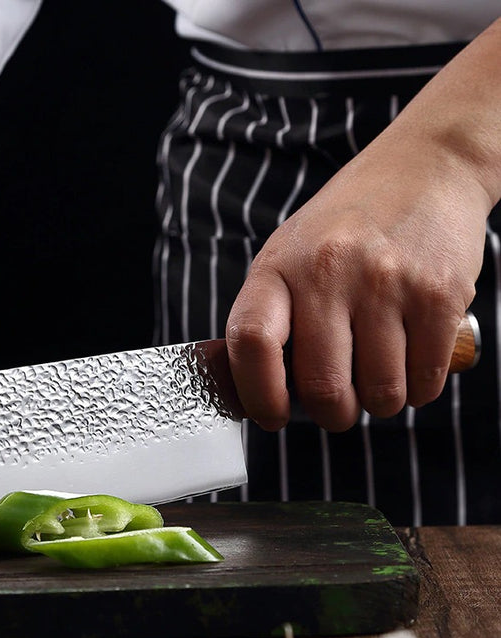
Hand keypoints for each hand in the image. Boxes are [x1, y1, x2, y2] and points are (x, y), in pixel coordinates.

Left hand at [226, 139, 485, 431]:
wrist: (424, 169)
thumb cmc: (344, 227)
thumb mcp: (289, 256)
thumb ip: (272, 318)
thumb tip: (260, 396)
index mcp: (279, 267)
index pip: (252, 341)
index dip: (258, 393)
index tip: (271, 415)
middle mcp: (328, 273)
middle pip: (323, 387)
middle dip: (332, 415)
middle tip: (337, 406)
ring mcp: (386, 283)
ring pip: (380, 395)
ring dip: (379, 402)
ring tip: (376, 373)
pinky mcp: (439, 295)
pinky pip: (426, 381)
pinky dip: (417, 388)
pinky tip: (410, 360)